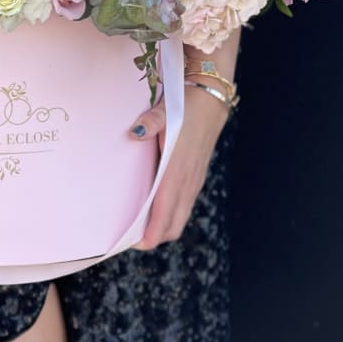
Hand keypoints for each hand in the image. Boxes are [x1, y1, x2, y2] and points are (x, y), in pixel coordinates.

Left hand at [128, 82, 228, 249]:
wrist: (211, 98)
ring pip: (181, 216)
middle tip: (131, 238)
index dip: (152, 233)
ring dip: (164, 226)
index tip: (136, 244)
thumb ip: (151, 122)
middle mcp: (188, 181)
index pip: (166, 213)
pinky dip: (171, 214)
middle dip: (155, 236)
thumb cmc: (186, 105)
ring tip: (140, 226)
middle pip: (174, 224)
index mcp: (178, 170)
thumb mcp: (166, 110)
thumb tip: (134, 133)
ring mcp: (194, 180)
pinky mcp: (196, 175)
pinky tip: (157, 207)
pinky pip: (184, 204)